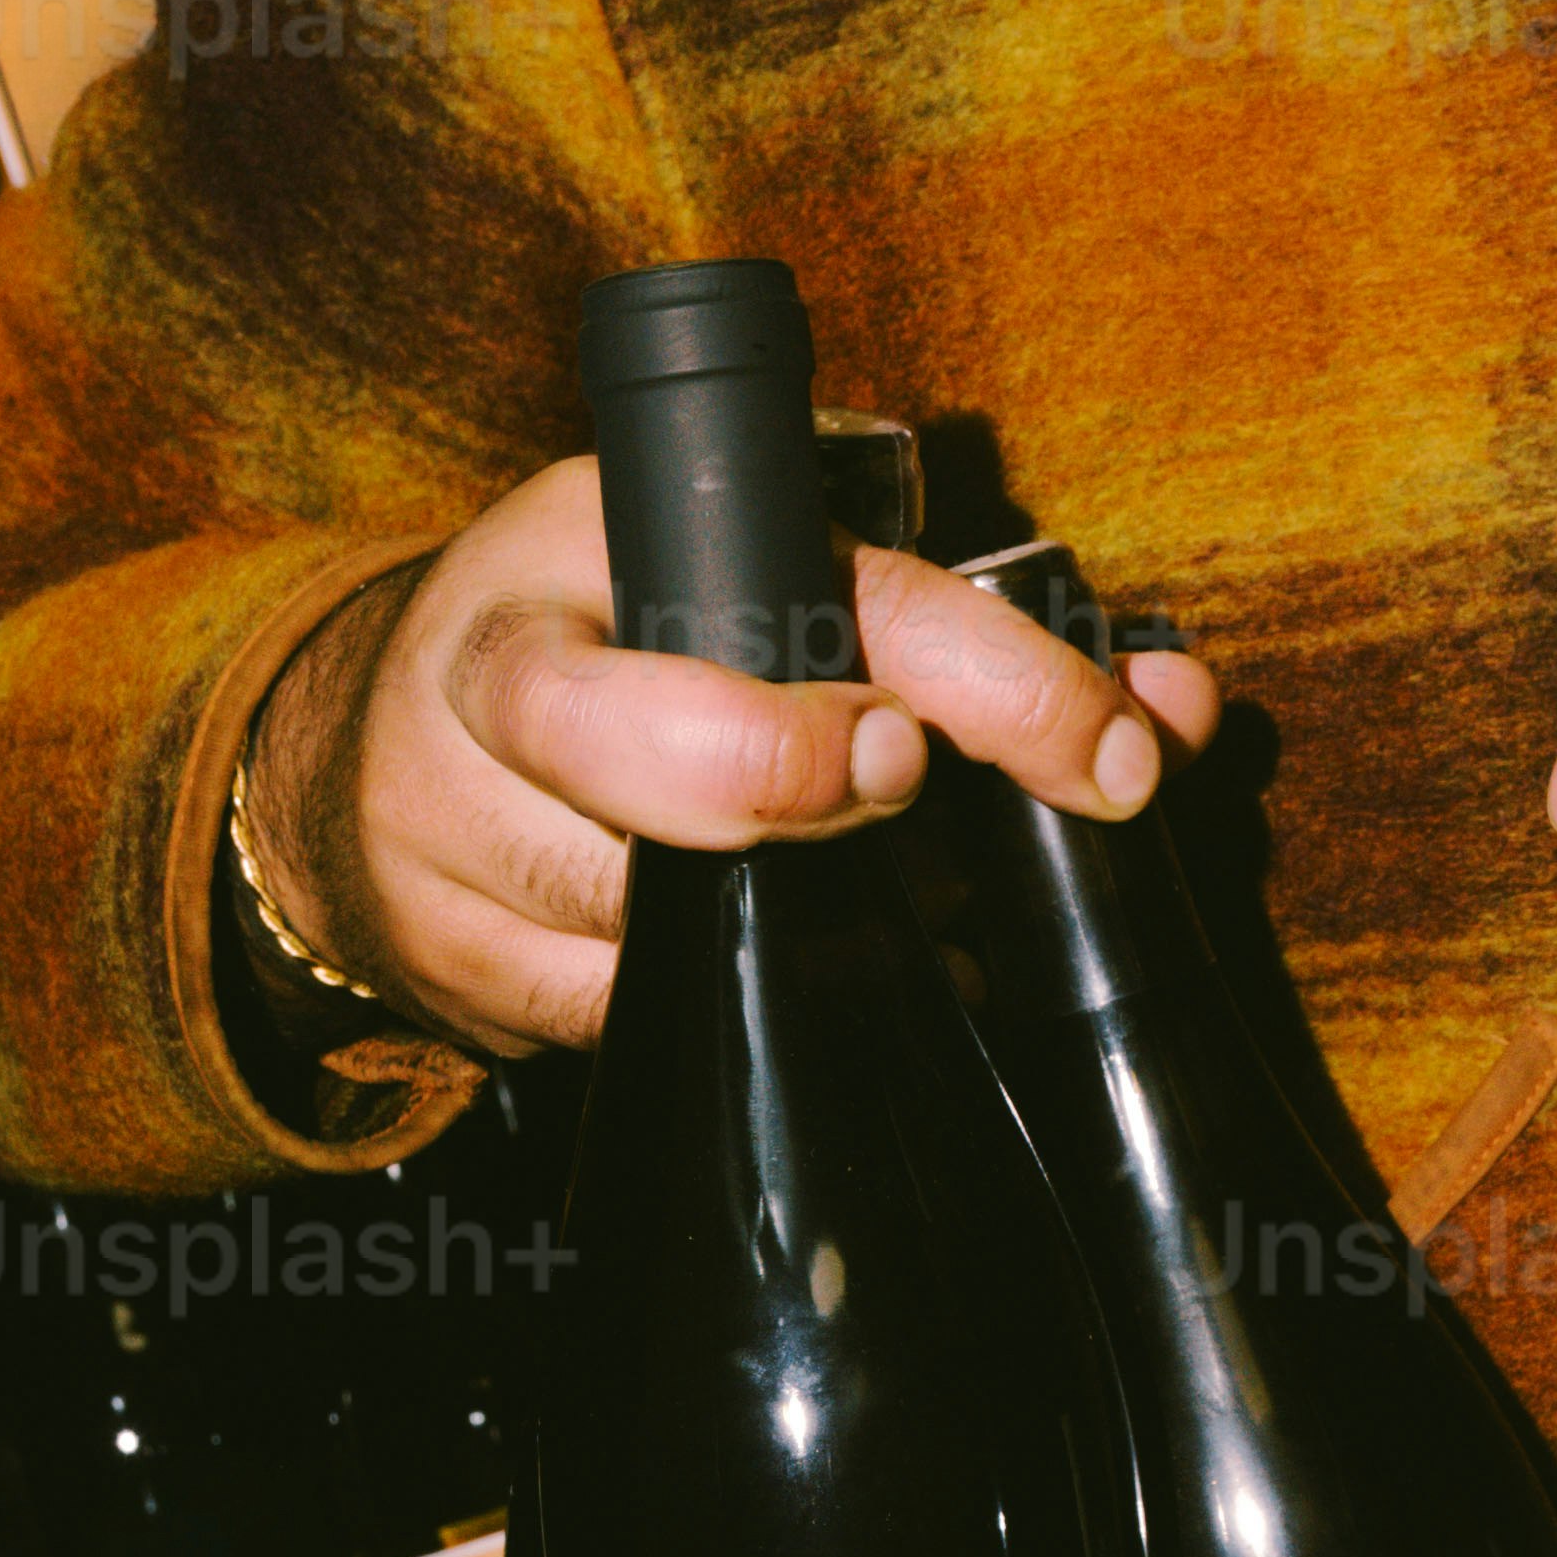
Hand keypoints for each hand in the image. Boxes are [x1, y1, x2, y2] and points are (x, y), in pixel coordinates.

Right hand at [238, 456, 1222, 1064]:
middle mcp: (502, 678)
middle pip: (671, 763)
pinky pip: (622, 1020)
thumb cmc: (626, 633)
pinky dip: (738, 1007)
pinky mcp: (453, 969)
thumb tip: (1179, 713)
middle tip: (904, 794)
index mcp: (596, 536)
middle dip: (814, 792)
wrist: (376, 735)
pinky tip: (795, 971)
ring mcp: (455, 834)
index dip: (977, 678)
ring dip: (811, 934)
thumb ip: (959, 631)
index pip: (817, 596)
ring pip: (658, 927)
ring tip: (897, 909)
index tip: (1097, 744)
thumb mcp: (753, 563)